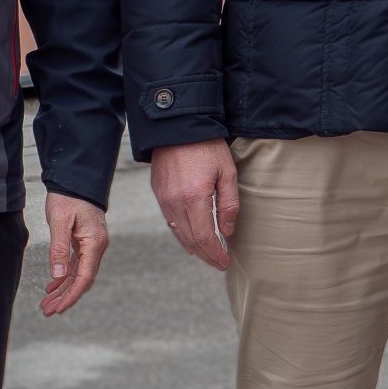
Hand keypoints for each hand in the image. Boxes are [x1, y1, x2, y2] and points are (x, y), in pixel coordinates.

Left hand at [40, 193, 109, 316]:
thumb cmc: (68, 198)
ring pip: (78, 273)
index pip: (85, 276)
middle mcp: (97, 246)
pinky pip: (76, 264)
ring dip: (63, 289)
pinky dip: (64, 277)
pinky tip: (53, 286)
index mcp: (95, 242)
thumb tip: (58, 276)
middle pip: (82, 279)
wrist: (76, 179)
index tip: (59, 308)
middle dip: (65, 297)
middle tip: (48, 311)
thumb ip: (59, 249)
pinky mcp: (85, 241)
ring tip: (47, 303)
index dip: (72, 295)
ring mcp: (92, 244)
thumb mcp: (60, 222)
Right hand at [149, 139, 238, 271]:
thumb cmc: (208, 146)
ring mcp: (164, 199)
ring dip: (193, 247)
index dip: (215, 254)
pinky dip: (182, 233)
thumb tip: (227, 232)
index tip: (225, 262)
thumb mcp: (227, 172)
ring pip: (179, 233)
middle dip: (205, 255)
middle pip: (190, 240)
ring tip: (207, 254)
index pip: (205, 238)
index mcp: (195, 197)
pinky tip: (191, 237)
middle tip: (219, 263)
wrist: (178, 125)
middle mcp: (175, 202)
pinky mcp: (159, 193)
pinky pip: (170, 221)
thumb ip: (228, 204)